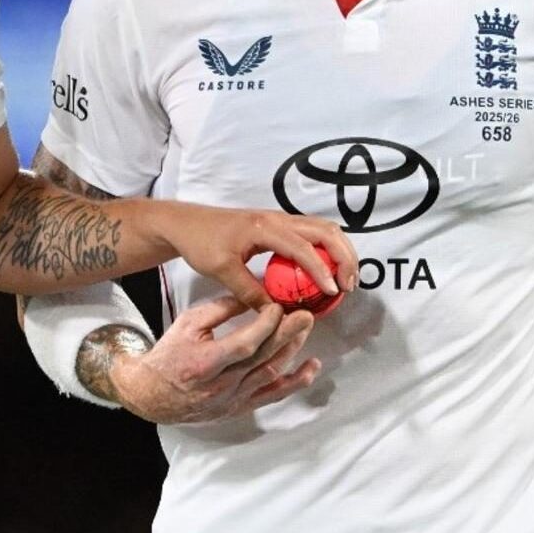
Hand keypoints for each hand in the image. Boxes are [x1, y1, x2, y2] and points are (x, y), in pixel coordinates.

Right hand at [109, 297, 320, 424]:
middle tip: (306, 315)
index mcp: (205, 363)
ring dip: (292, 350)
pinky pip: (272, 395)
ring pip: (271, 374)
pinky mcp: (240, 407)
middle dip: (288, 334)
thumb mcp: (186, 324)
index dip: (265, 326)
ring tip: (306, 328)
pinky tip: (311, 368)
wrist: (153, 394)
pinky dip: (295, 382)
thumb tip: (250, 296)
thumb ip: (219, 310)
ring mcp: (233, 399)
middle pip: (263, 358)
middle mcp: (222, 385)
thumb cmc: (169, 356)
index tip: (277, 307)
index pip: (243, 344)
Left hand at [153, 204, 356, 310]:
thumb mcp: (221, 270)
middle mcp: (277, 218)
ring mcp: (280, 219)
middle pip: (326, 230)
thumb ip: (250, 291)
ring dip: (340, 251)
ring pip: (323, 228)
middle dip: (344, 256)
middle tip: (348, 286)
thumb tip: (277, 314)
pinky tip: (327, 271)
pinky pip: (312, 232)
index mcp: (264, 228)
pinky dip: (327, 249)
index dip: (322, 269)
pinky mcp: (278, 224)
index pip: (303, 247)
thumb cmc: (200, 243)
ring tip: (345, 280)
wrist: (185, 223)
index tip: (333, 291)